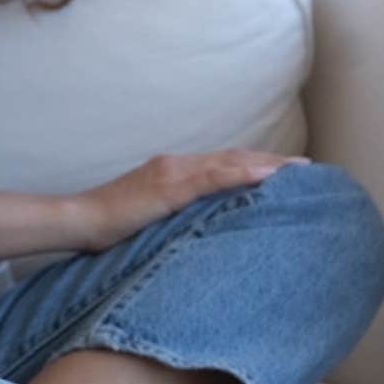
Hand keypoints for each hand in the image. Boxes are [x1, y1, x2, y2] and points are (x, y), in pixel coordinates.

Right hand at [72, 150, 306, 251]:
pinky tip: (266, 175)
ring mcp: (170, 172)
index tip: (284, 170)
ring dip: (265, 164)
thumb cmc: (108, 225)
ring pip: (227, 163)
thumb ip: (174, 211)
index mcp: (169, 171)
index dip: (253, 164)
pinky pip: (213, 177)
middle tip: (304, 167)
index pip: (220, 163)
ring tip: (297, 169)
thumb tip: (200, 225)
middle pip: (231, 158)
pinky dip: (242, 173)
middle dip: (269, 161)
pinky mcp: (168, 187)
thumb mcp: (148, 215)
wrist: (78, 220)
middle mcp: (173, 164)